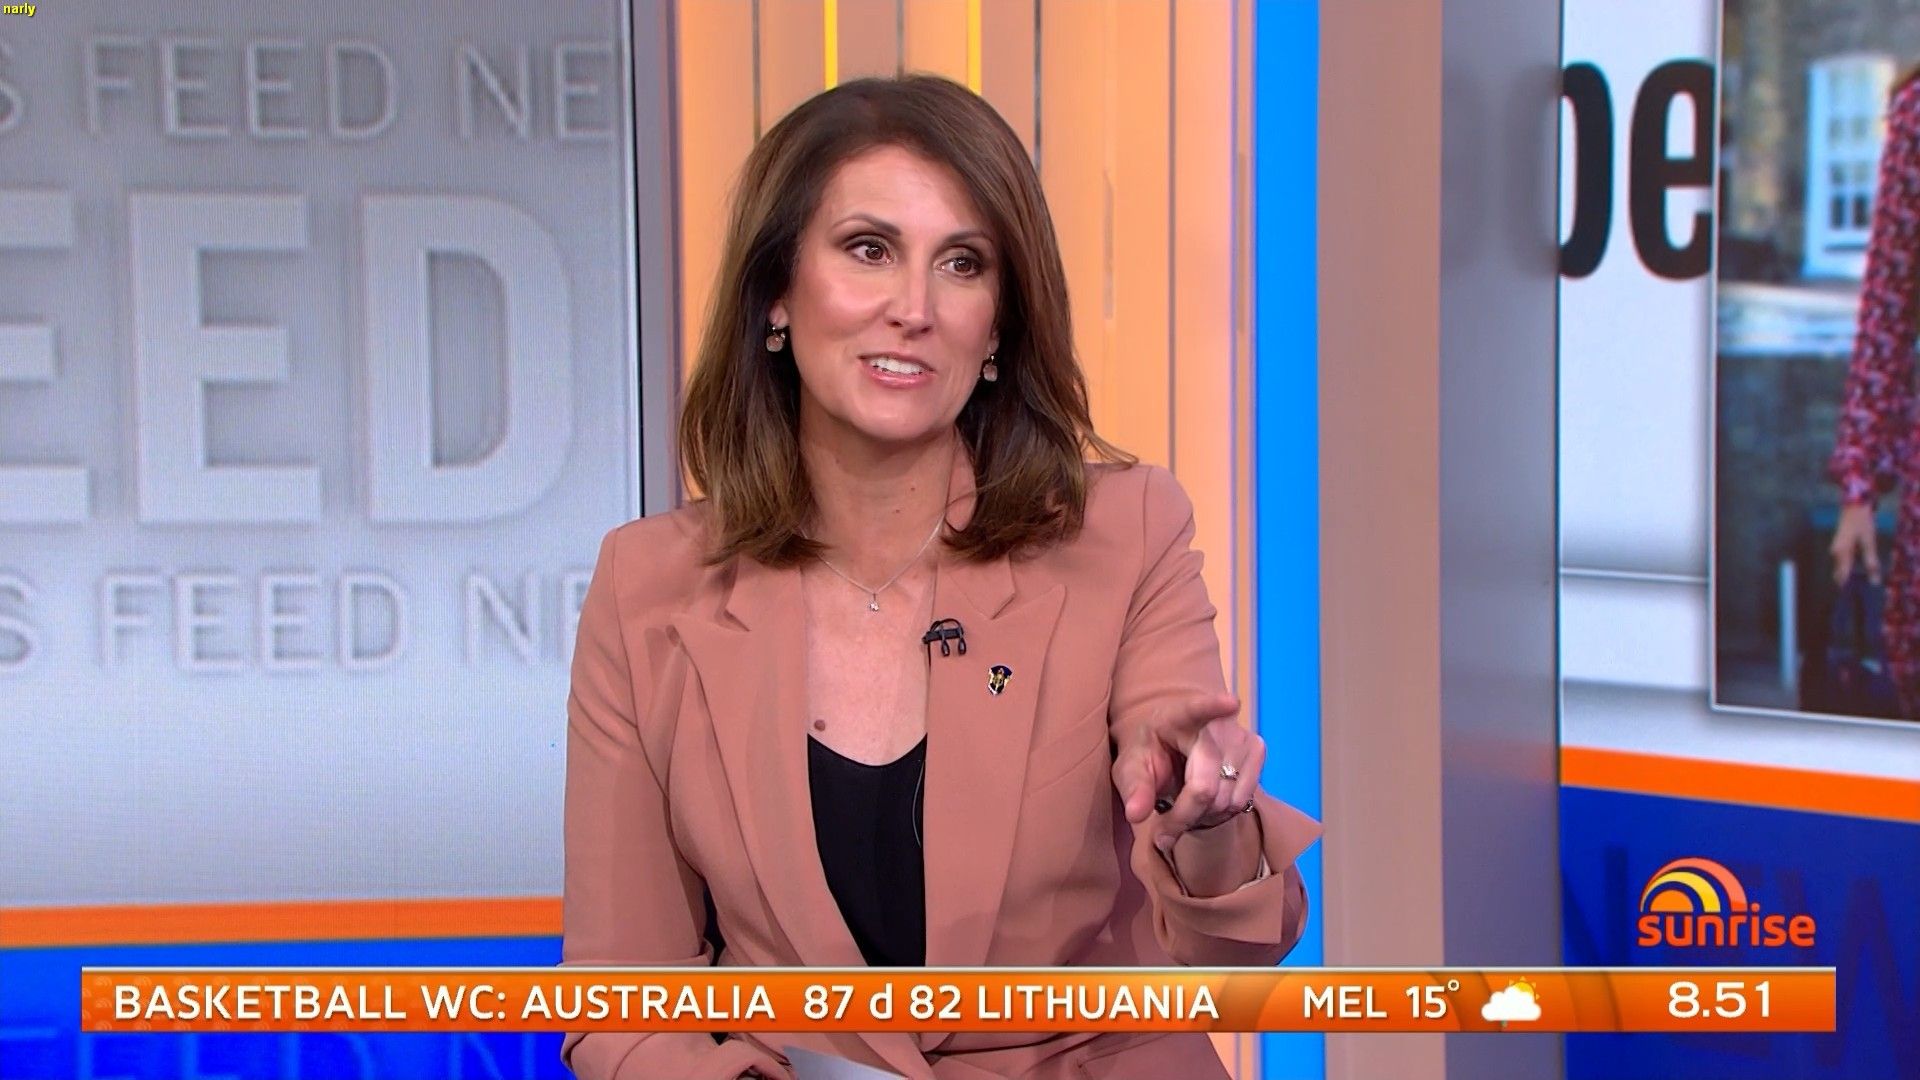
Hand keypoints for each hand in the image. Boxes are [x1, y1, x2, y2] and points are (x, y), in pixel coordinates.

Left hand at [1110, 691, 1265, 851]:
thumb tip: (1135, 814)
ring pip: (1225, 800)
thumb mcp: (1131, 770)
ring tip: (1184, 806)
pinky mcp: (1257, 750)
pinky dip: (1220, 813)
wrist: (1174, 748)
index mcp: (1177, 716)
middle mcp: (1216, 722)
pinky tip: (1205, 803)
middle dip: (1182, 817)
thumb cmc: (1151, 755)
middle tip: (1162, 832)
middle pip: (1204, 787)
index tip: (1230, 703)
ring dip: (1201, 816)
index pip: (1196, 709)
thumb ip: (1133, 790)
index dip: (1214, 706)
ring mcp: (1241, 735)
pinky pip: (1241, 801)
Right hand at [1831, 502, 1880, 585]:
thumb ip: (1871, 562)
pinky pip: (1843, 562)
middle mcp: (1835, 553)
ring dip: (1850, 575)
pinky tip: (1859, 570)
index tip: (1854, 597)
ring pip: (1842, 568)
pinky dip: (1850, 568)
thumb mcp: (1869, 542)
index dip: (1849, 587)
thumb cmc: (1862, 523)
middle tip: (1859, 592)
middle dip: (1849, 583)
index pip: (1843, 576)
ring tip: (1861, 581)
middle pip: (1841, 573)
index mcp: (1841, 553)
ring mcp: (1836, 550)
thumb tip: (1874, 581)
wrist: (1854, 506)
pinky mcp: (1839, 547)